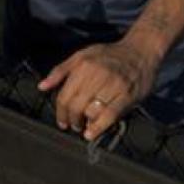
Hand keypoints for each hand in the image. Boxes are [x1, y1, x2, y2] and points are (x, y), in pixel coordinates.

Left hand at [37, 40, 160, 140]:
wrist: (141, 50)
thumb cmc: (110, 54)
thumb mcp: (82, 55)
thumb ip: (61, 71)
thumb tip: (42, 86)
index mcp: (83, 65)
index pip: (65, 95)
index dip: (60, 112)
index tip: (62, 121)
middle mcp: (97, 74)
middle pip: (76, 106)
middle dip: (72, 120)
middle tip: (73, 125)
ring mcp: (113, 85)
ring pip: (92, 112)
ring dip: (86, 123)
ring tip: (86, 125)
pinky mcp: (127, 95)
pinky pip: (109, 116)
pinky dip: (98, 128)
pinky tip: (91, 133)